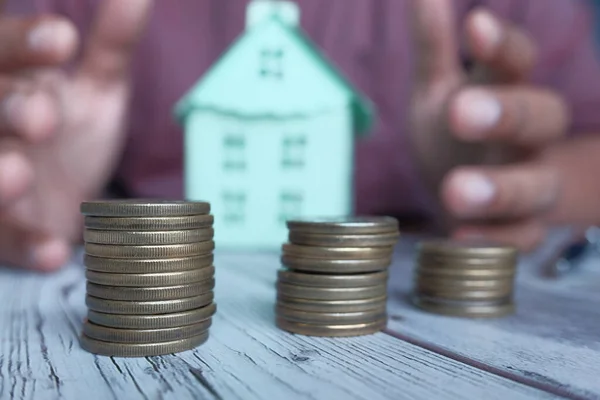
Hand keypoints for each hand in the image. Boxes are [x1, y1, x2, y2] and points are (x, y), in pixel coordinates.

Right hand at [0, 0, 152, 270]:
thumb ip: (112, 45)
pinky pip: (6, 240)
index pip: (2, 52)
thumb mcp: (97, 90)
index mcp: (12, 82)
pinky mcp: (3, 233)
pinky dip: (26, 244)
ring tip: (19, 174)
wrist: (69, 201)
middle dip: (6, 106)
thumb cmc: (73, 137)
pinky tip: (52, 252)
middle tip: (43, 114)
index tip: (65, 40)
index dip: (25, 43)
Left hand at [408, 0, 568, 250]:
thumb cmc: (454, 135)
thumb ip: (433, 50)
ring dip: (499, 188)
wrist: (471, 192)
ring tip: (455, 190)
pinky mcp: (521, 229)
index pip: (515, 62)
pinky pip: (518, 237)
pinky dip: (491, 239)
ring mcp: (529, 184)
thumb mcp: (438, 90)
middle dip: (505, 114)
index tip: (475, 27)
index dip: (499, 46)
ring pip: (533, 184)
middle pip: (537, 119)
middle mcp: (527, 137)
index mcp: (506, 92)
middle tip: (462, 113)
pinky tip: (457, 235)